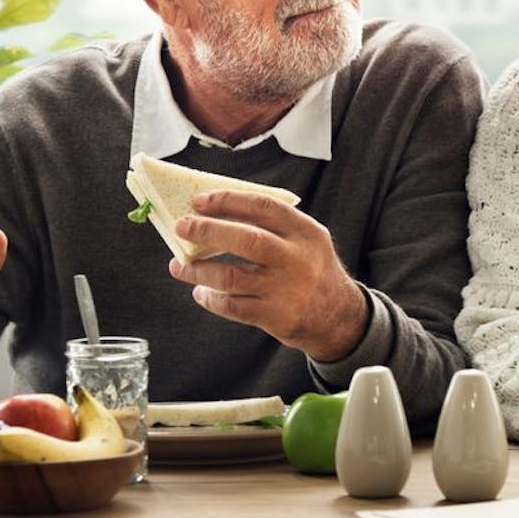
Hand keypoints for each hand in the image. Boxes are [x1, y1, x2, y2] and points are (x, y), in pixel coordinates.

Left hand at [170, 189, 367, 361]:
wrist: (338, 317)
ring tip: (180, 266)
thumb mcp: (306, 240)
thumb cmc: (311, 270)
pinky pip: (233, 306)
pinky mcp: (276, 316)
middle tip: (182, 226)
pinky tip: (201, 292)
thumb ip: (273, 226)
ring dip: (199, 270)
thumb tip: (217, 213)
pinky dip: (211, 298)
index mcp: (305, 232)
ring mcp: (286, 289)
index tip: (200, 201)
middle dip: (208, 231)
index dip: (228, 201)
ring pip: (231, 276)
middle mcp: (297, 259)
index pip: (263, 207)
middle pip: (246, 239)